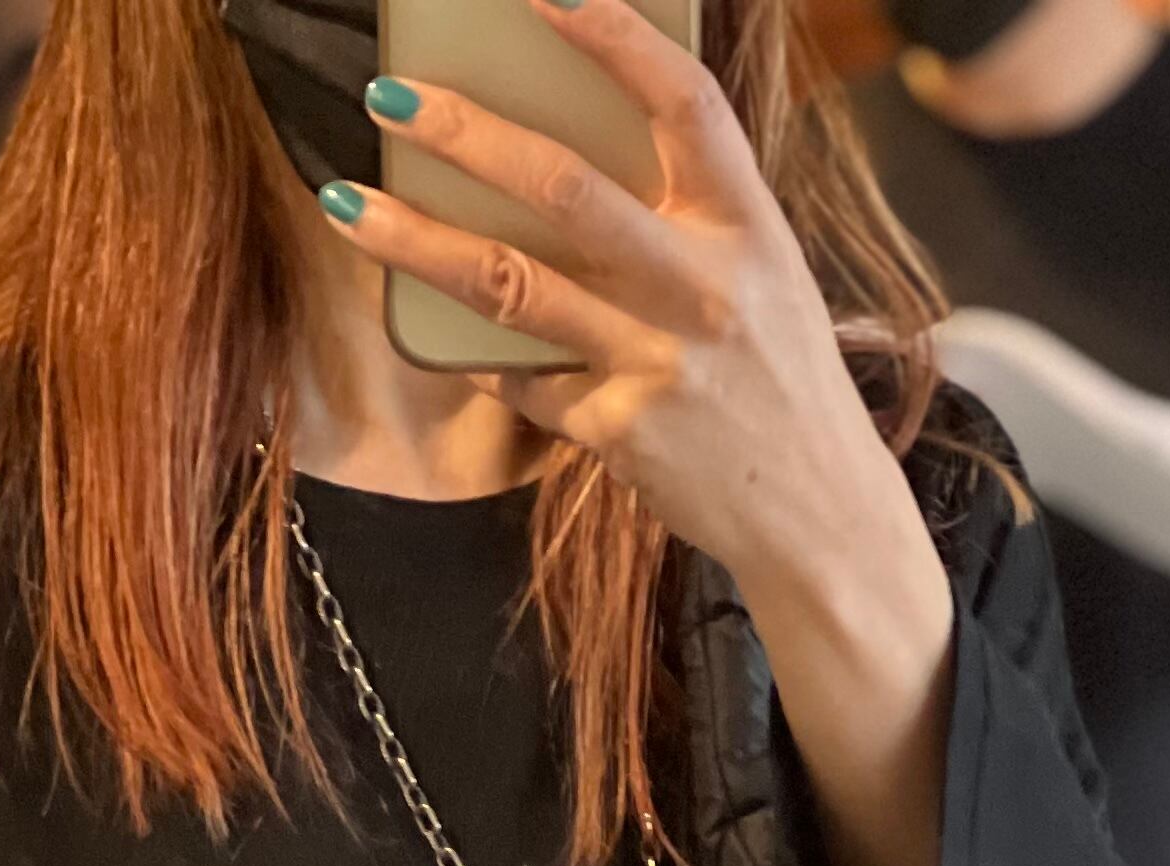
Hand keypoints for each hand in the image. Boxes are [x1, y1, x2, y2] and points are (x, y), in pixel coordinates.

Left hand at [324, 0, 958, 865]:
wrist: (821, 514)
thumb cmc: (776, 373)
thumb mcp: (760, 271)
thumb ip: (686, 207)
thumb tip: (565, 137)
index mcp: (749, 225)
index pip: (683, 102)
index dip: (613, 32)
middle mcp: (705, 287)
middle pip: (567, 188)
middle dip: (468, 133)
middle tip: (391, 93)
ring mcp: (660, 364)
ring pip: (513, 285)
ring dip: (418, 240)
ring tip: (348, 202)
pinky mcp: (622, 432)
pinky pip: (522, 376)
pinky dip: (470, 346)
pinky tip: (423, 316)